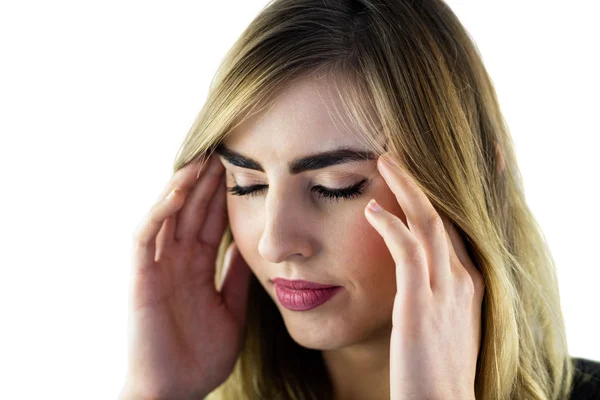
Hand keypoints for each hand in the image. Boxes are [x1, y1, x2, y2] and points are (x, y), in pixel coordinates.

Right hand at [123, 154, 251, 398]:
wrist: (175, 392)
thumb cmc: (200, 357)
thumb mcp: (230, 310)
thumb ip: (235, 278)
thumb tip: (248, 248)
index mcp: (198, 266)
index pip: (211, 220)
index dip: (224, 194)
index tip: (243, 167)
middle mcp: (177, 260)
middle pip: (191, 210)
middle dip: (207, 180)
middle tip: (225, 148)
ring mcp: (157, 266)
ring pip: (168, 215)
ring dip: (183, 186)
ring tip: (203, 158)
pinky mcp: (140, 277)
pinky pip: (146, 236)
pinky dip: (159, 212)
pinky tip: (177, 191)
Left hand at [364, 153, 483, 399]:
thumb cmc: (434, 368)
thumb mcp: (442, 322)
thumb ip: (431, 292)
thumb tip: (413, 274)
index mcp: (468, 281)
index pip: (452, 224)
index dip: (435, 194)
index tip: (412, 170)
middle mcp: (462, 278)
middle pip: (443, 213)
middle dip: (420, 180)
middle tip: (395, 153)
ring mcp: (445, 290)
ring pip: (429, 222)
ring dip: (406, 187)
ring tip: (384, 161)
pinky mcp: (421, 305)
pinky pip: (408, 252)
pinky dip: (391, 226)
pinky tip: (372, 210)